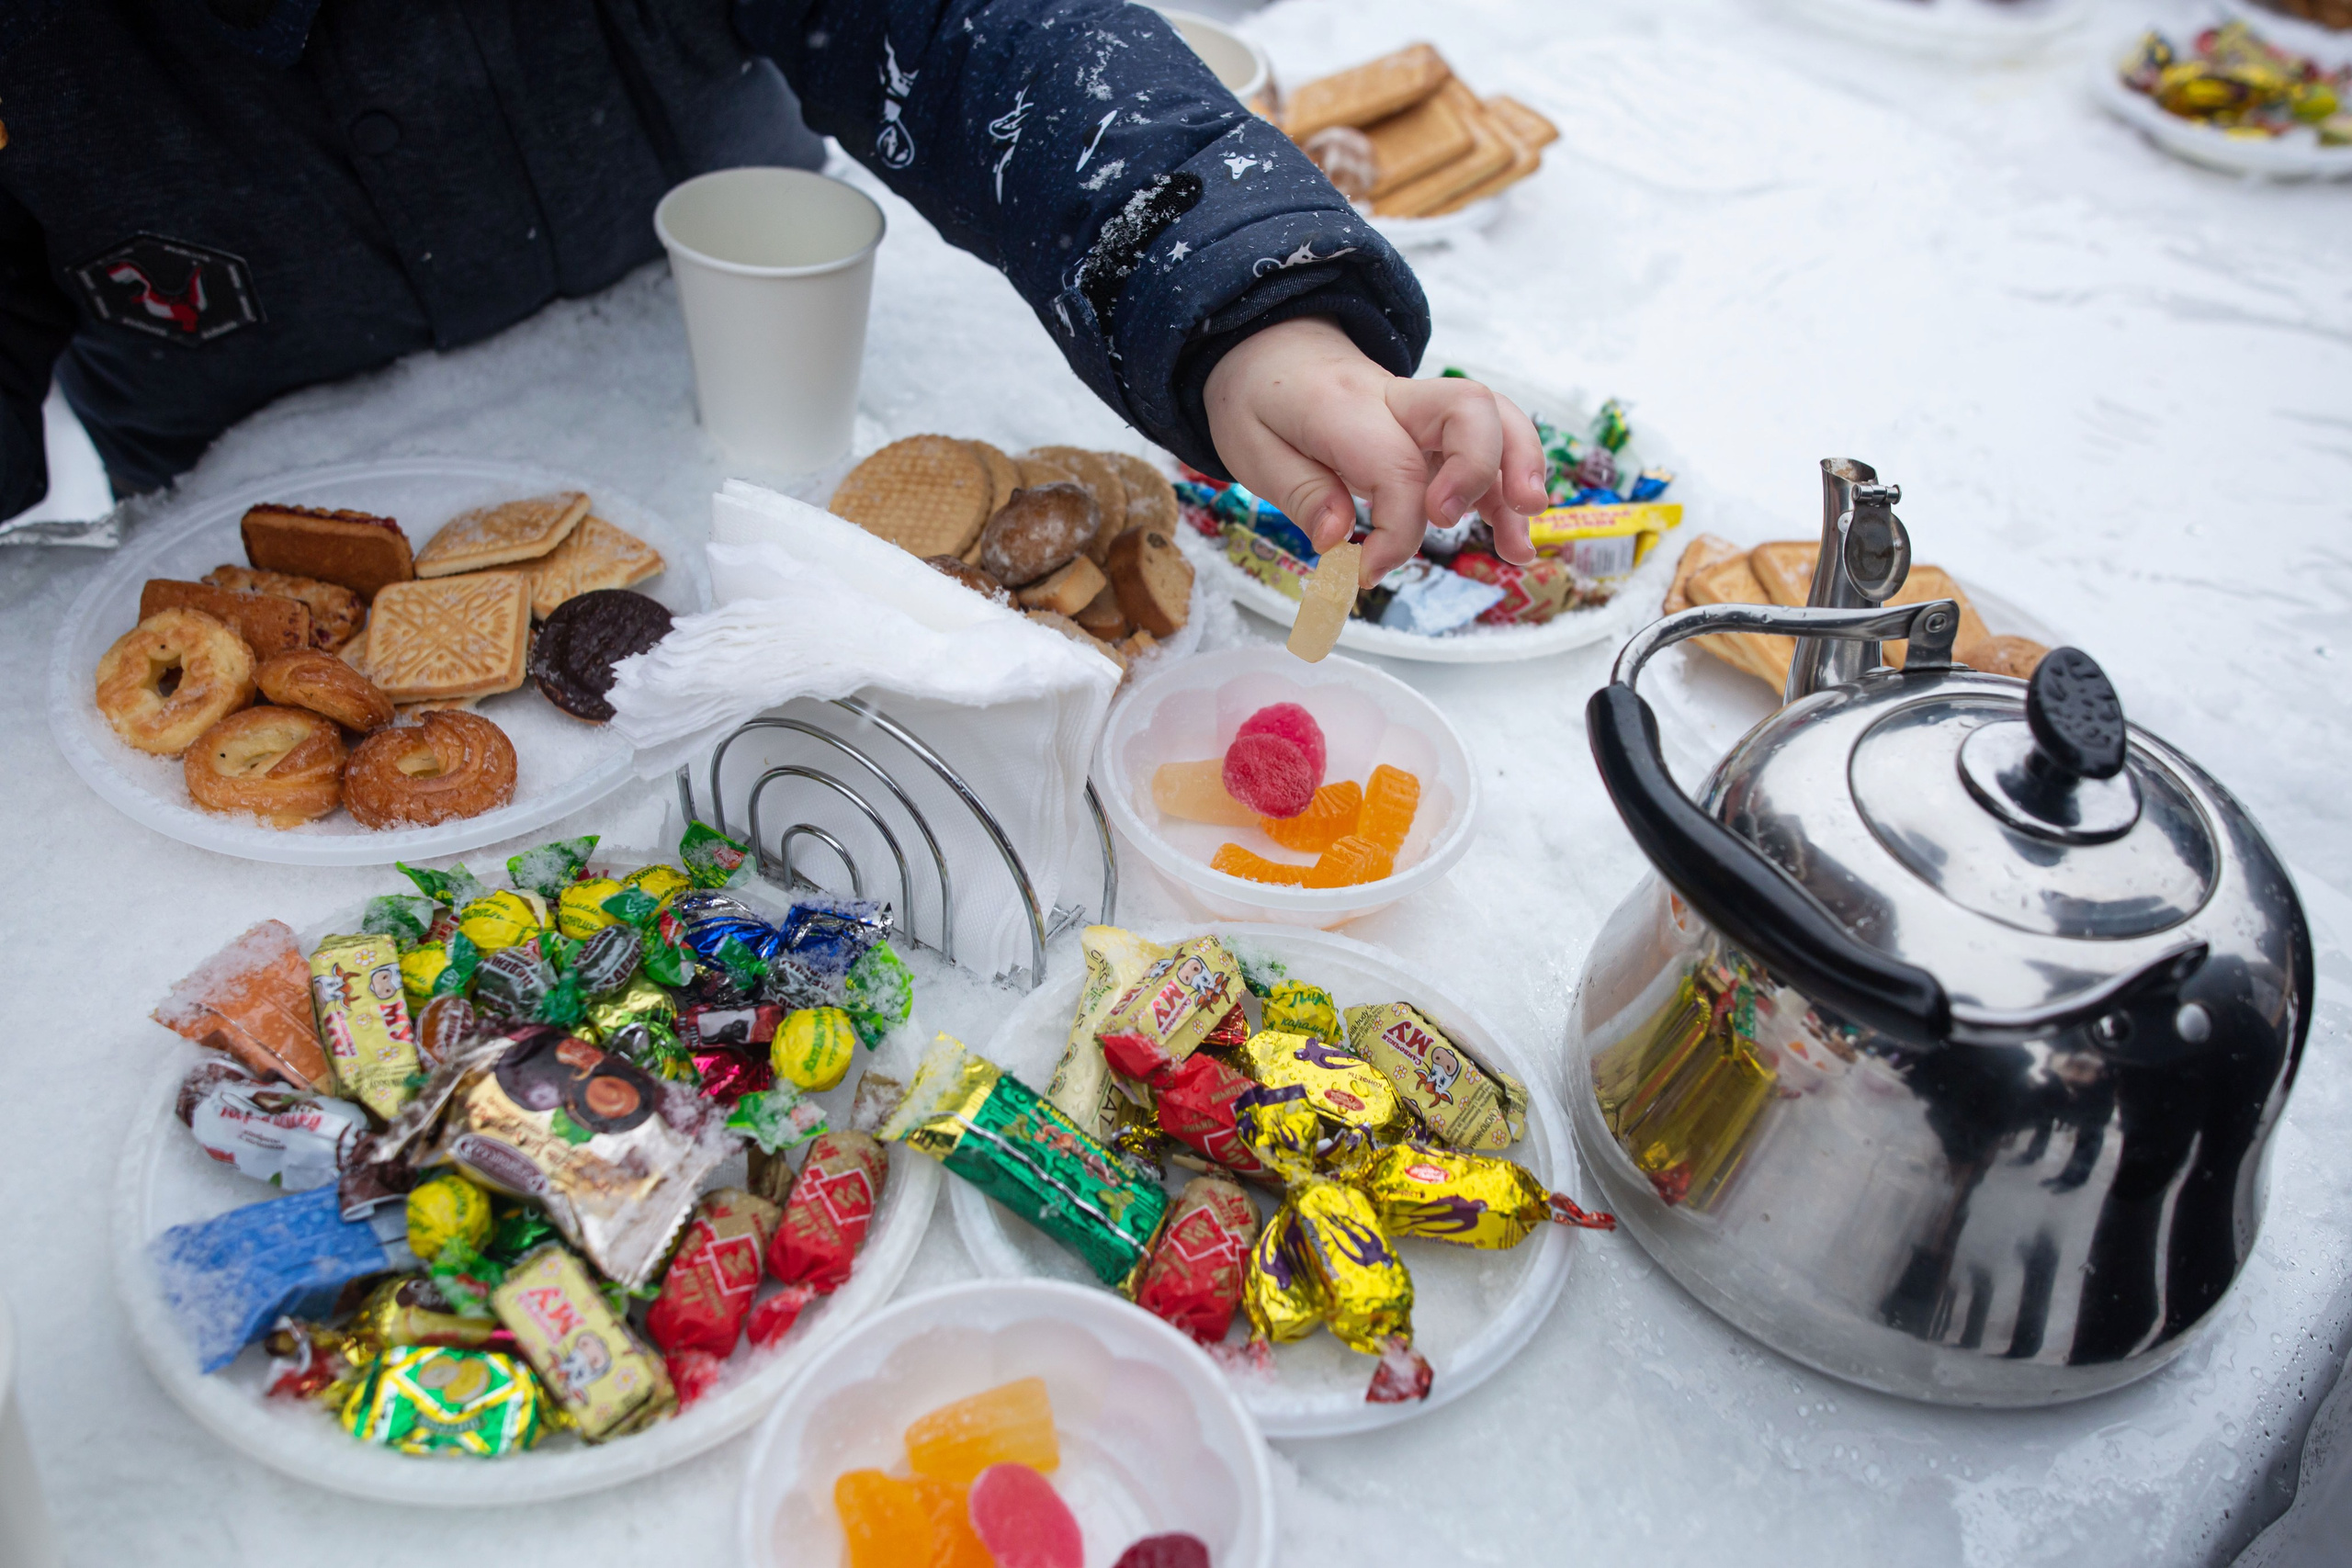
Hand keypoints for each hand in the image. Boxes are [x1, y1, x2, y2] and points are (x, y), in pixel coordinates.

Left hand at [1203, 316, 1548, 581]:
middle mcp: (1396, 398)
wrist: (1270, 350)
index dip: (1395, 531)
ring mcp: (1424, 409)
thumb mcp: (1250, 449)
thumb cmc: (1260, 400)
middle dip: (1479, 471)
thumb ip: (1300, 494)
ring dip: (1519, 477)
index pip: (1395, 466)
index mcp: (1342, 405)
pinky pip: (1490, 446)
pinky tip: (1514, 539)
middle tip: (1447, 522)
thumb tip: (1336, 541)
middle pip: (1469, 409)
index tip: (1366, 571)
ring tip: (1519, 544)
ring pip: (1496, 420)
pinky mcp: (1436, 428)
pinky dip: (1509, 491)